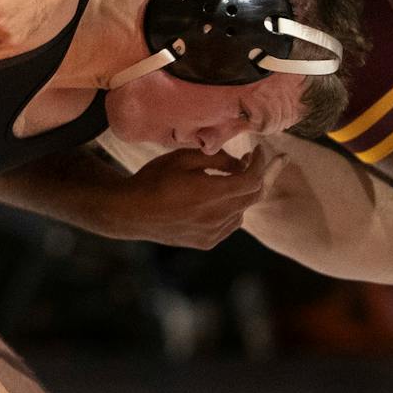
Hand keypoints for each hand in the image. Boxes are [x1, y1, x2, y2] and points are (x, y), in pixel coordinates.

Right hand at [103, 144, 279, 248]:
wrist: (132, 212)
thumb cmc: (155, 179)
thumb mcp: (184, 158)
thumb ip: (218, 159)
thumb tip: (241, 164)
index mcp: (212, 193)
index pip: (252, 179)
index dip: (260, 162)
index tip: (259, 149)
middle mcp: (217, 217)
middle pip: (253, 196)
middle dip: (258, 176)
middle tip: (252, 161)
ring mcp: (213, 233)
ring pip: (243, 211)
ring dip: (243, 194)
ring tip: (229, 178)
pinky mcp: (206, 243)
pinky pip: (230, 224)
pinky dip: (232, 210)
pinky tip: (218, 200)